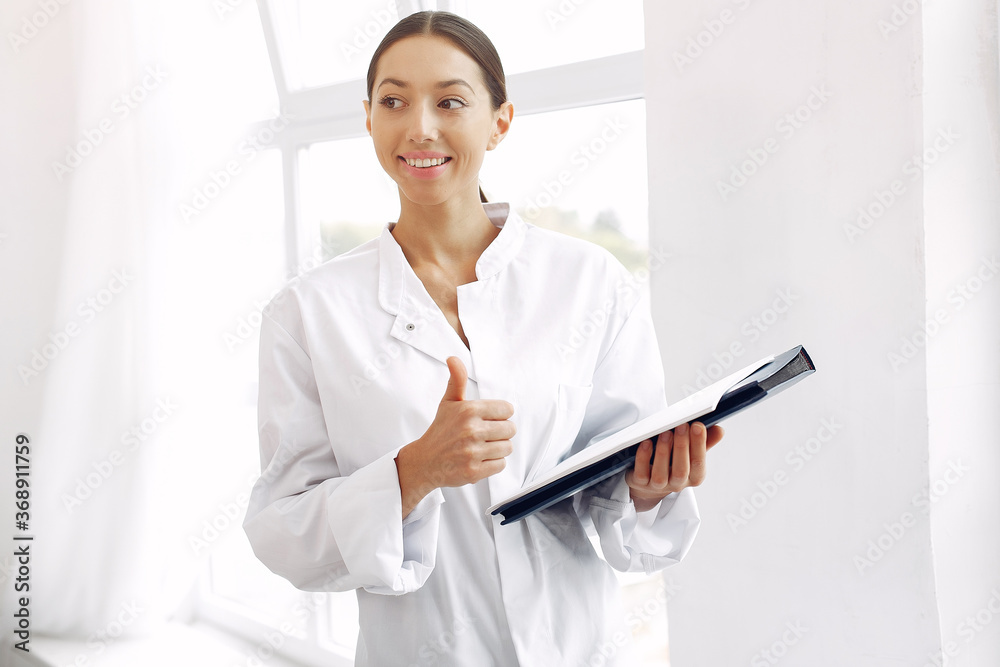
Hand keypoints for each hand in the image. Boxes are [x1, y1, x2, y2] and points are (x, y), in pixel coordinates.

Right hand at [395, 356, 515, 516]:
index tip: (489, 419)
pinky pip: (501, 465)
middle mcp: (471, 430)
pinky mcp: (474, 471)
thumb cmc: (441, 430)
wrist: (425, 461)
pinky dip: (493, 463)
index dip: (500, 415)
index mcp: (468, 410)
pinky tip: (480, 459)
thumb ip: (457, 379)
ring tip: (482, 447)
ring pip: (507, 447)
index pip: (507, 410)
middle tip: (485, 435)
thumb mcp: (448, 402)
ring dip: (497, 448)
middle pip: (510, 429)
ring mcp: (472, 452)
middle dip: (500, 432)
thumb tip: (453, 358)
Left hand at [625, 421, 723, 511]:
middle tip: (682, 425)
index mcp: (693, 476)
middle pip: (681, 470)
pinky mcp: (641, 483)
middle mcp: (677, 484)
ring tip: (665, 433)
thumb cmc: (673, 463)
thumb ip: (704, 442)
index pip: (699, 464)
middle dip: (682, 446)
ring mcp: (658, 485)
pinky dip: (643, 458)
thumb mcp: (690, 453)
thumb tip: (719, 430)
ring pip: (661, 474)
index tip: (698, 425)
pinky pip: (642, 473)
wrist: (649, 484)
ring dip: (664, 452)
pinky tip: (646, 443)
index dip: (699, 445)